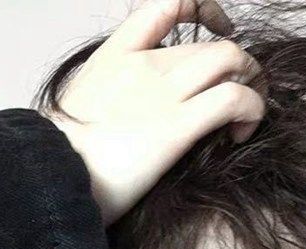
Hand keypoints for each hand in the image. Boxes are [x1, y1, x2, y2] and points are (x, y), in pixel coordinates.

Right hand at [47, 0, 267, 227]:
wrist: (51, 175)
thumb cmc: (62, 155)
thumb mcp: (79, 108)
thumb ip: (110, 94)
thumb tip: (129, 111)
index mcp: (116, 55)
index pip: (167, 4)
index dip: (203, 8)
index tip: (216, 29)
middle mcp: (145, 65)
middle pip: (215, 44)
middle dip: (242, 67)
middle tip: (243, 96)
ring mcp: (163, 92)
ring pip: (233, 61)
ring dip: (254, 84)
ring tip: (248, 116)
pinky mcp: (178, 126)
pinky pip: (235, 99)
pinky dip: (252, 110)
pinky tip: (242, 133)